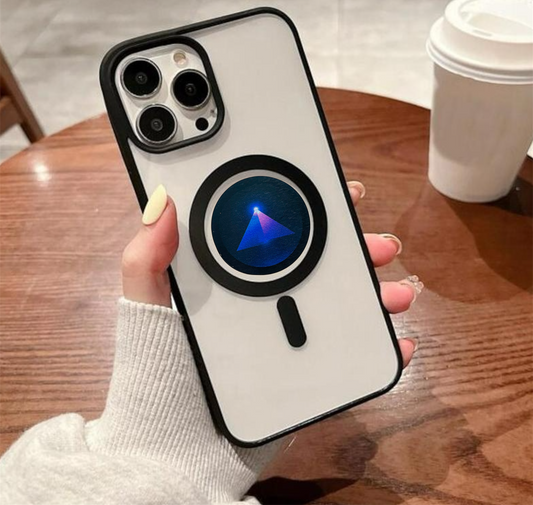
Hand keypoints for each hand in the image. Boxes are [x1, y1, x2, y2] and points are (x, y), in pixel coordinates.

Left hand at [122, 182, 419, 366]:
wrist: (179, 450)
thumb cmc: (158, 375)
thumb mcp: (147, 310)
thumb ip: (147, 260)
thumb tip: (163, 201)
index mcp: (232, 279)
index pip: (275, 231)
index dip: (310, 209)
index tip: (341, 195)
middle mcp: (264, 301)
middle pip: (319, 264)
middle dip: (356, 250)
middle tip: (382, 246)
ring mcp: (287, 337)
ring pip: (340, 305)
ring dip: (376, 293)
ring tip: (398, 293)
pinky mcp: (304, 370)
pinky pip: (347, 354)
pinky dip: (376, 346)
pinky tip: (398, 342)